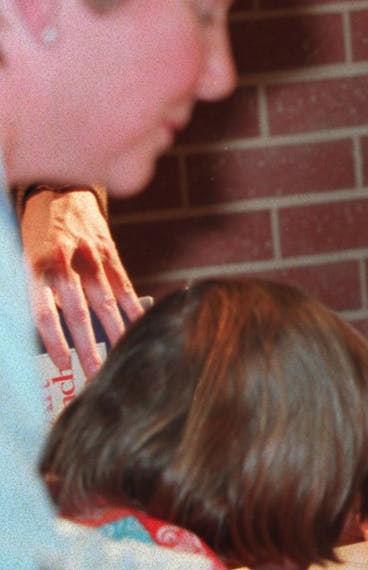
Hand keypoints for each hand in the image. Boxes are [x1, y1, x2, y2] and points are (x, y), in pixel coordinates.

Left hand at [20, 188, 144, 376]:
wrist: (60, 192)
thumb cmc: (35, 234)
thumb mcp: (23, 259)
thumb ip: (37, 291)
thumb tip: (53, 328)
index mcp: (35, 267)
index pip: (44, 312)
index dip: (54, 340)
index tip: (62, 364)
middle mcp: (64, 264)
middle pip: (78, 314)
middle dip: (87, 348)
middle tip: (95, 376)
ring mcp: (91, 259)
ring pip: (105, 303)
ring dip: (115, 334)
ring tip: (121, 359)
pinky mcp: (110, 255)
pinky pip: (124, 286)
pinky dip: (134, 308)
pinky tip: (143, 327)